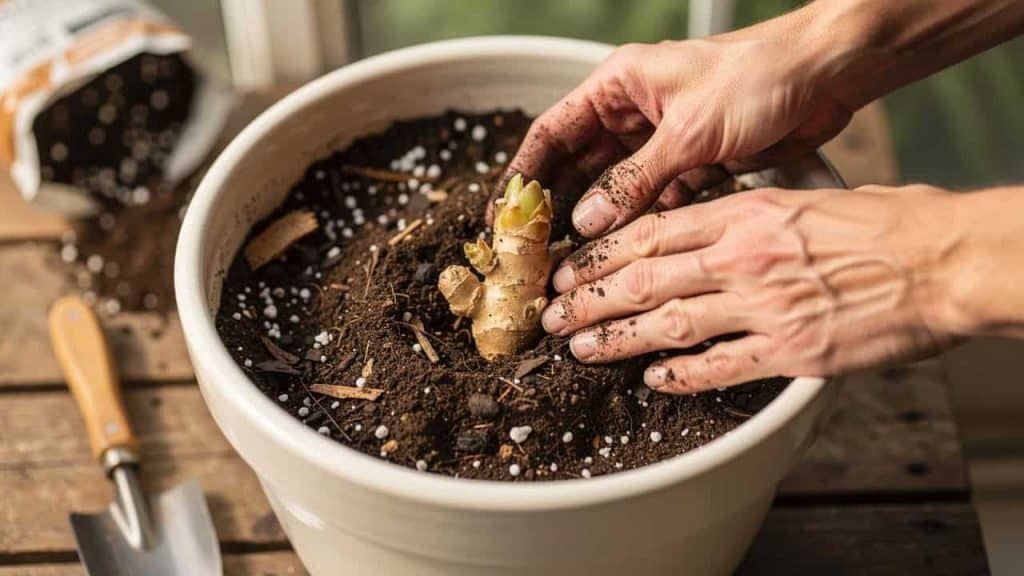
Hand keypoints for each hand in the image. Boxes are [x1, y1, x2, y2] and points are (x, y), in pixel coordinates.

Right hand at [500, 31, 852, 236]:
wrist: (830, 74)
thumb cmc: (760, 74)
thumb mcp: (689, 131)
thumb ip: (635, 180)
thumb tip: (586, 221)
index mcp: (619, 86)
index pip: (553, 133)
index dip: (524, 175)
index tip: (503, 214)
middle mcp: (633, 113)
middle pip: (579, 167)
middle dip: (558, 208)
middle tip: (537, 251)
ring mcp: (663, 140)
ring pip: (617, 189)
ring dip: (601, 223)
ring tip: (577, 263)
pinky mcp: (693, 162)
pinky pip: (655, 199)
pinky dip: (644, 223)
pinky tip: (630, 253)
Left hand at [540, 185, 964, 392]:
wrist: (940, 261)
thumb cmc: (884, 224)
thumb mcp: (804, 198)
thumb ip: (748, 214)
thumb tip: (706, 226)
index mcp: (744, 214)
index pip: (650, 232)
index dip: (599, 253)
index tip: (568, 266)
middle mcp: (742, 258)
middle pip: (643, 278)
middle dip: (588, 297)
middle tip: (551, 312)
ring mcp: (762, 306)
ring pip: (667, 322)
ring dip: (616, 337)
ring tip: (580, 346)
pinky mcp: (789, 350)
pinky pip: (719, 366)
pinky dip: (680, 374)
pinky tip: (652, 379)